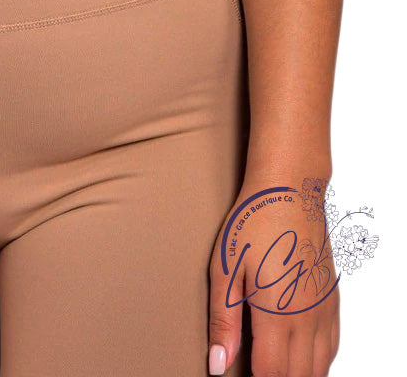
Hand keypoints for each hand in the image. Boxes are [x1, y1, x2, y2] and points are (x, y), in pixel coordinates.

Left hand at [207, 173, 340, 375]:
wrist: (290, 192)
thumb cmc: (253, 223)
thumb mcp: (226, 269)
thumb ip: (224, 321)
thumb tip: (218, 365)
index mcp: (276, 315)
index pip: (271, 375)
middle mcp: (306, 320)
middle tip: (255, 369)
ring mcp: (324, 312)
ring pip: (320, 369)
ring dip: (299, 374)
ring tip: (274, 366)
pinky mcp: (332, 301)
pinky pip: (332, 349)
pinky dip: (318, 362)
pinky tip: (301, 357)